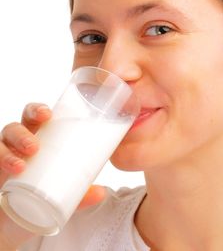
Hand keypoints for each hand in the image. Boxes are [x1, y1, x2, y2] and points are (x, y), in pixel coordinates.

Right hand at [0, 103, 105, 248]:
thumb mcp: (64, 194)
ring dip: (7, 153)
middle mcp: (16, 146)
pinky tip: (4, 172)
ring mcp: (2, 158)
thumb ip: (81, 194)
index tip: (47, 114)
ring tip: (20, 166)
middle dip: (22, 133)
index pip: (34, 117)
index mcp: (38, 139)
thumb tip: (101, 193)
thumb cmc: (40, 198)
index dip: (37, 110)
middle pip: (14, 129)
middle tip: (34, 147)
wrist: (16, 223)